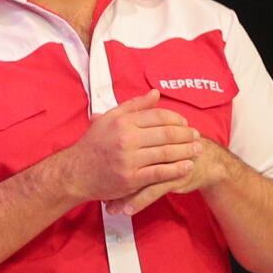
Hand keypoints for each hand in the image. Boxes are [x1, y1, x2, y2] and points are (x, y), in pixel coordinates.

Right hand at [53, 91, 198, 209]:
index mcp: (123, 122)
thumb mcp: (109, 119)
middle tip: (197, 136)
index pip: (158, 116)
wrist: (74, 173)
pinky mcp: (130, 179)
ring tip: (198, 150)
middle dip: (186, 134)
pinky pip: (159, 173)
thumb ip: (134, 105)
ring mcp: (129, 160)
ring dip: (186, 151)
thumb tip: (156, 93)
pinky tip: (187, 166)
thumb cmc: (92, 146)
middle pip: (166, 133)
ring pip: (166, 153)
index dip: (177, 119)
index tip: (185, 123)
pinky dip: (176, 169)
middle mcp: (126, 139)